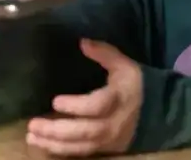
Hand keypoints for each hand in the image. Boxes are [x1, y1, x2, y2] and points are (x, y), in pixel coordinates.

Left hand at [26, 39, 141, 156]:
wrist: (158, 111)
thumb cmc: (135, 84)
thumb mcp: (124, 64)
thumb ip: (104, 53)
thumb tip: (82, 42)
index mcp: (117, 99)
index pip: (96, 106)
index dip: (76, 106)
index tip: (55, 101)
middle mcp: (112, 123)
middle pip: (84, 131)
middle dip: (56, 130)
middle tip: (33, 125)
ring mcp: (109, 139)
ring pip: (81, 146)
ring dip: (54, 144)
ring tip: (32, 137)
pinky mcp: (106, 148)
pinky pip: (83, 152)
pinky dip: (63, 150)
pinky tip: (45, 145)